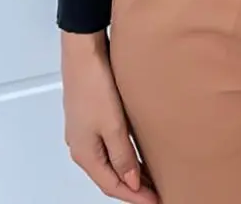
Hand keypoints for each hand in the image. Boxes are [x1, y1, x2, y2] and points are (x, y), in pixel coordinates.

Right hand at [61, 32, 158, 203]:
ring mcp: (86, 131)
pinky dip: (125, 153)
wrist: (83, 51)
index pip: (112, 186)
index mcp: (85, 153)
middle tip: (158, 192)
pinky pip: (110, 144)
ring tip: (153, 175)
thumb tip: (131, 182)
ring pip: (111, 160)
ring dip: (130, 170)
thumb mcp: (113, 125)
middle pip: (110, 176)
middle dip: (134, 187)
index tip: (156, 201)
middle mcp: (83, 145)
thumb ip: (122, 156)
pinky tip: (138, 149)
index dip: (135, 197)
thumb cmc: (93, 84)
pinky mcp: (92, 116)